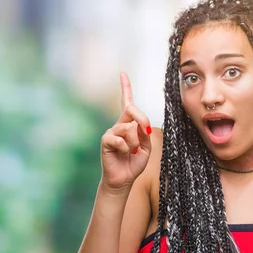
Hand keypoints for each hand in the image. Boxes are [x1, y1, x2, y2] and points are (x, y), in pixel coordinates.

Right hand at [100, 72, 152, 190]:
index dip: (126, 87)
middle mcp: (119, 124)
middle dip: (143, 121)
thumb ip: (144, 133)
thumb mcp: (147, 147)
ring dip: (135, 142)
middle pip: (133, 110)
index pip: (128, 102)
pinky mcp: (106, 140)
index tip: (123, 73)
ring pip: (129, 127)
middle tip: (145, 135)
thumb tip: (137, 123)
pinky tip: (123, 154)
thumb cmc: (135, 162)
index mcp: (130, 124)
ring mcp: (111, 131)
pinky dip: (126, 148)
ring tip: (131, 151)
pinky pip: (121, 139)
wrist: (124, 179)